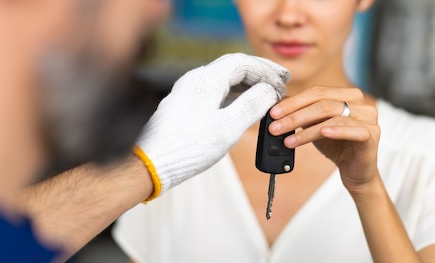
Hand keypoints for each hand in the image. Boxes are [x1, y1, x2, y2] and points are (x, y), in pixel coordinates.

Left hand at [136, 53, 290, 196]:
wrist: (151, 163)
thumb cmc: (188, 148)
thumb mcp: (227, 129)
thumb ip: (251, 106)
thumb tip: (268, 91)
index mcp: (205, 80)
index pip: (242, 62)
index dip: (266, 70)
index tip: (283, 82)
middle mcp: (194, 80)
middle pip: (232, 66)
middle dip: (259, 73)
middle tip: (281, 80)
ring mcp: (187, 92)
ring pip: (222, 78)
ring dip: (246, 83)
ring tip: (266, 92)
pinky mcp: (183, 105)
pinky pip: (213, 90)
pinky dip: (232, 93)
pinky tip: (241, 104)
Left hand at [268, 86, 379, 192]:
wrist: (355, 171)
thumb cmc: (336, 146)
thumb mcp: (315, 126)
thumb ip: (301, 113)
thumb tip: (277, 104)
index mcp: (347, 94)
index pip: (317, 92)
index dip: (293, 102)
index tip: (273, 113)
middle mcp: (360, 103)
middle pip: (322, 103)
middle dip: (295, 116)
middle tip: (275, 127)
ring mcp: (368, 118)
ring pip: (332, 117)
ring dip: (306, 129)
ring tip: (288, 140)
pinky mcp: (372, 134)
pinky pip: (352, 130)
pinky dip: (335, 131)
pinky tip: (321, 133)